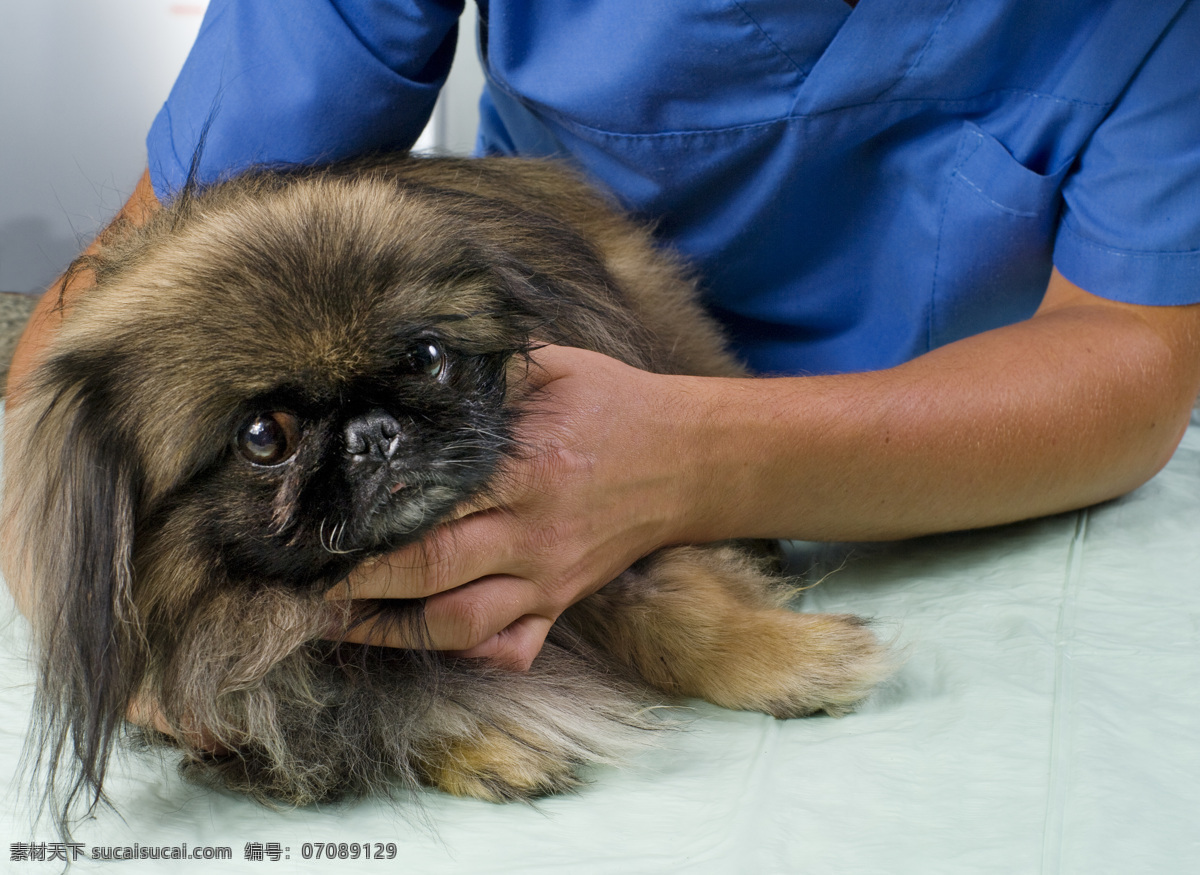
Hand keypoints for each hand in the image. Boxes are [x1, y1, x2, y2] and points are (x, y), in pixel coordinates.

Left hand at [326, 345, 699, 669]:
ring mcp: (549, 576)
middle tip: (300, 582)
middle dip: (357, 582)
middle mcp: (535, 531)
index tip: (314, 524)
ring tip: (335, 624)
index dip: (366, 518)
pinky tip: (423, 642)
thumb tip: (410, 367)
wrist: (690, 459)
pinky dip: (465, 654)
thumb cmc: (614, 406)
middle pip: (431, 570)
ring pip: (460, 624)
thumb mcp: (554, 369)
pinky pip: (509, 648)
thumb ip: (486, 376)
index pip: (431, 501)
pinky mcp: (561, 602)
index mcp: (528, 467)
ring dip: (391, 632)